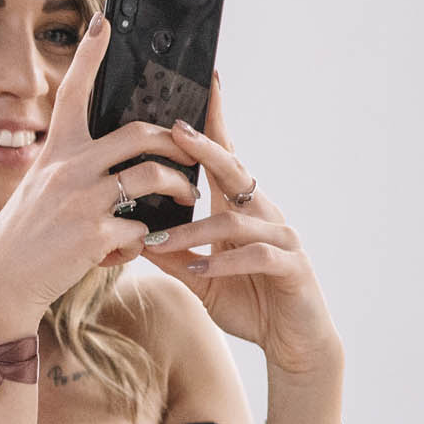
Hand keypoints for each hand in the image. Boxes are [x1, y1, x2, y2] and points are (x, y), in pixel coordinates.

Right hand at [0, 14, 199, 325]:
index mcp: (55, 153)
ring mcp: (81, 201)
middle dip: (176, 139)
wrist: (0, 281)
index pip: (72, 93)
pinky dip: (148, 240)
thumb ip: (72, 169)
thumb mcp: (39, 190)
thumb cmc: (23, 236)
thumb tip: (117, 162)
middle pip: (138, 133)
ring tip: (186, 198)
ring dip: (179, 187)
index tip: (103, 22)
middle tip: (191, 149)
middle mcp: (67, 169)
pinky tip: (137, 249)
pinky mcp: (94, 236)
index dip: (88, 55)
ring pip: (153, 176)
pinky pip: (143, 229)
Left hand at [141, 75, 342, 375]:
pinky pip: (256, 255)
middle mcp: (261, 213)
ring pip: (235, 219)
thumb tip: (131, 231)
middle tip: (176, 129)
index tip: (203, 83)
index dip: (212, 122)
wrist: (292, 340)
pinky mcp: (292, 266)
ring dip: (194, 230)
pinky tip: (200, 269)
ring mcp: (280, 238)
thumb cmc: (246, 299)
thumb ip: (171, 252)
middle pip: (234, 170)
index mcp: (237, 208)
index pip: (223, 157)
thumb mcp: (198, 274)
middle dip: (206, 148)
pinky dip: (224, 261)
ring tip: (160, 242)